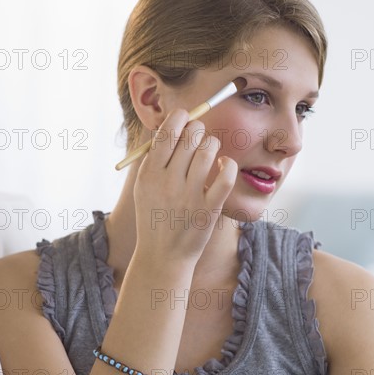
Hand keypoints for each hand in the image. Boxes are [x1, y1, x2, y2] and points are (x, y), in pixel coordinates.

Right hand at [132, 109, 237, 260]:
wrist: (162, 256)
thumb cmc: (155, 216)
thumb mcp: (144, 187)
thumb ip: (155, 159)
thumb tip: (172, 126)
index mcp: (149, 173)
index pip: (167, 131)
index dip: (181, 118)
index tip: (186, 119)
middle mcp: (168, 181)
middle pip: (190, 136)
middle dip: (198, 129)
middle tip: (199, 136)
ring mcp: (189, 195)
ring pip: (209, 150)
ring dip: (213, 144)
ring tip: (211, 152)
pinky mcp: (208, 209)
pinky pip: (226, 176)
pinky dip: (228, 165)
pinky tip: (224, 165)